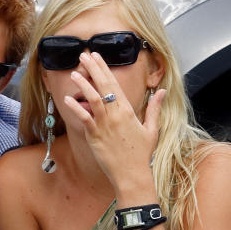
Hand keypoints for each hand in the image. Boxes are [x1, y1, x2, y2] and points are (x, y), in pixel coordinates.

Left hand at [62, 52, 164, 189]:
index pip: (115, 84)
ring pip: (93, 99)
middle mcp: (116, 115)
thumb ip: (154, 108)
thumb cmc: (141, 154)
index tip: (97, 57)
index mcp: (128, 110)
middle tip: (84, 55)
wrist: (132, 174)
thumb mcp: (151, 129)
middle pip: (103, 86)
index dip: (105, 69)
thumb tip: (162, 91)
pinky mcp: (95, 136)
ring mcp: (104, 125)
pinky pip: (84, 118)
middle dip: (93, 69)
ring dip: (83, 84)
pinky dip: (76, 108)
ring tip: (74, 72)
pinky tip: (67, 98)